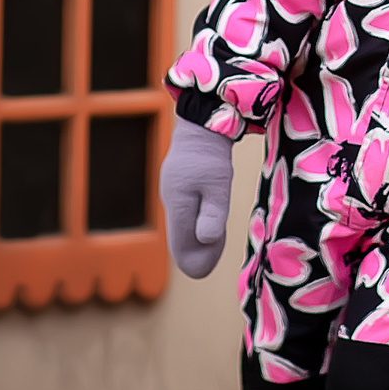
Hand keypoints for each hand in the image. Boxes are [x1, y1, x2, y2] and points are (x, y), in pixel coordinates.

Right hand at [159, 118, 235, 277]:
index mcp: (177, 205)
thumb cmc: (212, 155)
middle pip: (179, 240)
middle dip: (197, 253)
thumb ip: (212, 213)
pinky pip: (184, 216)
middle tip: (216, 254)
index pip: (180, 246)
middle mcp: (170, 202)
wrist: (202, 123)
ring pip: (182, 228)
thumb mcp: (217, 184)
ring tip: (217, 238)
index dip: (195, 261)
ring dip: (198, 239)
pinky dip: (196, 225)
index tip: (210, 266)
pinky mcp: (178, 188)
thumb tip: (204, 241)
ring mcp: (172, 194)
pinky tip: (211, 220)